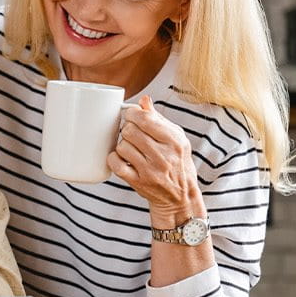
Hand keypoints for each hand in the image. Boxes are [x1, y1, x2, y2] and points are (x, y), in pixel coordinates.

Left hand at [107, 96, 199, 219]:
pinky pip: (116, 164)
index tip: (132, 116)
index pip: (145, 119)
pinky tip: (122, 158)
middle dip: (128, 129)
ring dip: (123, 145)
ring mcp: (150, 171)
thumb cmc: (178, 163)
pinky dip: (114, 159)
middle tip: (132, 133)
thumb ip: (159, 119)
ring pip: (122, 146)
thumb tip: (144, 100)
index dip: (133, 114)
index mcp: (174, 141)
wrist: (181, 196)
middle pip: (130, 131)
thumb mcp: (177, 139)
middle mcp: (163, 156)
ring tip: (131, 148)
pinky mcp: (139, 183)